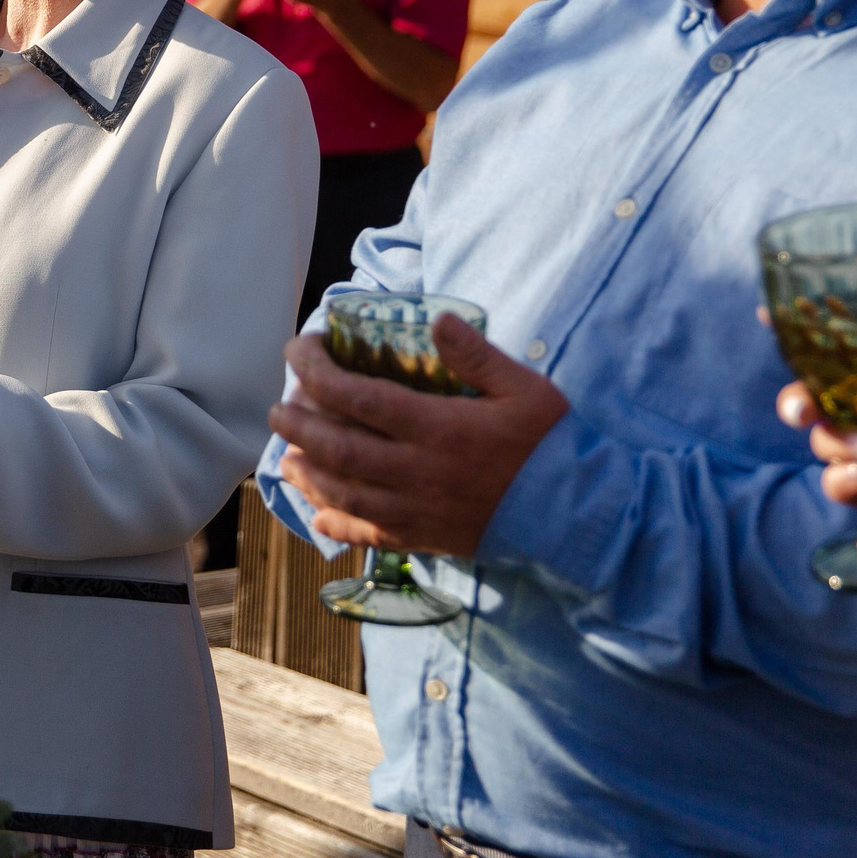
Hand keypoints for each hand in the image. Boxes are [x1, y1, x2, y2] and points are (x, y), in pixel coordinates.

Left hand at [270, 315, 568, 555]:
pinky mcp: (422, 538)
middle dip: (299, 424)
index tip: (298, 352)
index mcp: (439, 427)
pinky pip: (368, 535)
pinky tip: (316, 513)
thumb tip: (437, 319)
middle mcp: (418, 470)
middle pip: (339, 446)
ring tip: (287, 456)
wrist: (577, 516)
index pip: (360, 396)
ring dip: (308, 474)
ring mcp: (416, 509)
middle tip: (279, 408)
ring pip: (344, 492)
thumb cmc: (550, 445)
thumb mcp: (523, 388)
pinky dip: (336, 524)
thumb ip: (476, 354)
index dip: (318, 373)